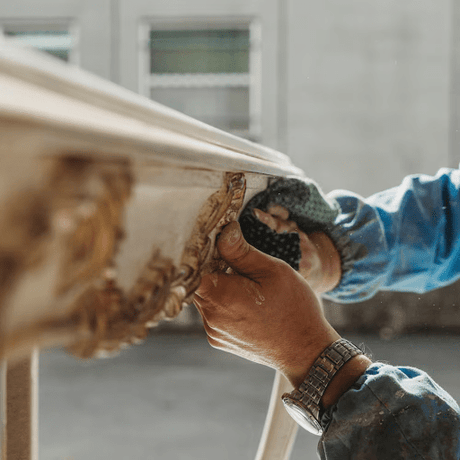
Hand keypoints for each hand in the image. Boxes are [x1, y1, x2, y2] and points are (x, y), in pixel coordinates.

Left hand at [194, 221, 340, 387]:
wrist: (306, 352)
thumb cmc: (294, 309)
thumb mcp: (272, 271)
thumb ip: (242, 251)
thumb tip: (224, 231)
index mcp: (220, 297)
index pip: (194, 266)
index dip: (205, 252)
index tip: (221, 245)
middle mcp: (210, 317)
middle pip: (198, 282)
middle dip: (213, 268)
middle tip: (237, 260)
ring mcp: (213, 331)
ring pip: (205, 298)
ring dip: (219, 286)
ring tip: (246, 283)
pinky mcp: (219, 340)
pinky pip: (213, 313)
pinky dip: (224, 303)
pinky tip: (246, 302)